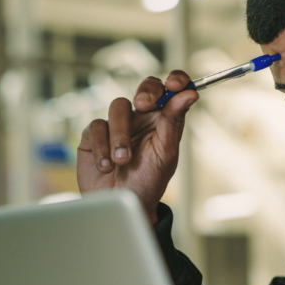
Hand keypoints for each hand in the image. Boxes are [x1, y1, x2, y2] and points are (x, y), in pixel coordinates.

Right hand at [77, 71, 198, 224]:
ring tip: (123, 161)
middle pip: (145, 88)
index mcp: (163, 120)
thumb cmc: (147, 182)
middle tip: (143, 105)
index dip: (175, 80)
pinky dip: (102, 147)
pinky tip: (106, 166)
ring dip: (121, 135)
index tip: (174, 83)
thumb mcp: (165, 154)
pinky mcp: (94, 135)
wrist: (120, 205)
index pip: (171, 90)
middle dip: (146, 93)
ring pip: (118, 106)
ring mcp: (116, 125)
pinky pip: (97, 126)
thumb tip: (190, 94)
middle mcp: (140, 118)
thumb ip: (173, 122)